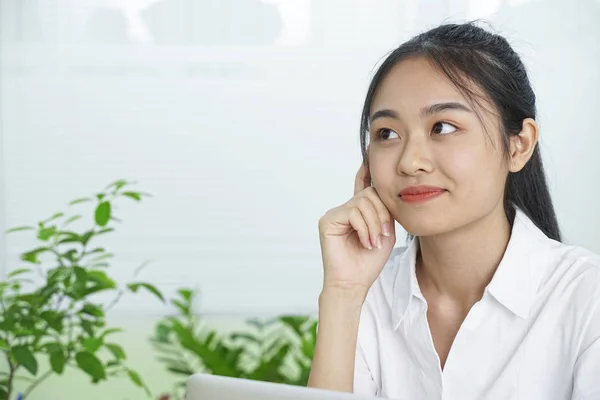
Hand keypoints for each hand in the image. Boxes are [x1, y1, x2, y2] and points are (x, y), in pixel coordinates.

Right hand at [318, 163, 395, 296]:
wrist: (354, 282)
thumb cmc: (368, 262)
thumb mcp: (384, 232)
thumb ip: (384, 212)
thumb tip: (383, 191)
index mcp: (357, 212)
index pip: (361, 187)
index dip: (365, 172)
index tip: (369, 156)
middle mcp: (344, 210)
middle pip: (370, 194)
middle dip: (382, 214)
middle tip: (384, 235)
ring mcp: (334, 214)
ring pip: (363, 203)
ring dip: (375, 224)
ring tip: (374, 242)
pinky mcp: (328, 221)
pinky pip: (353, 213)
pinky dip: (365, 228)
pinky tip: (366, 243)